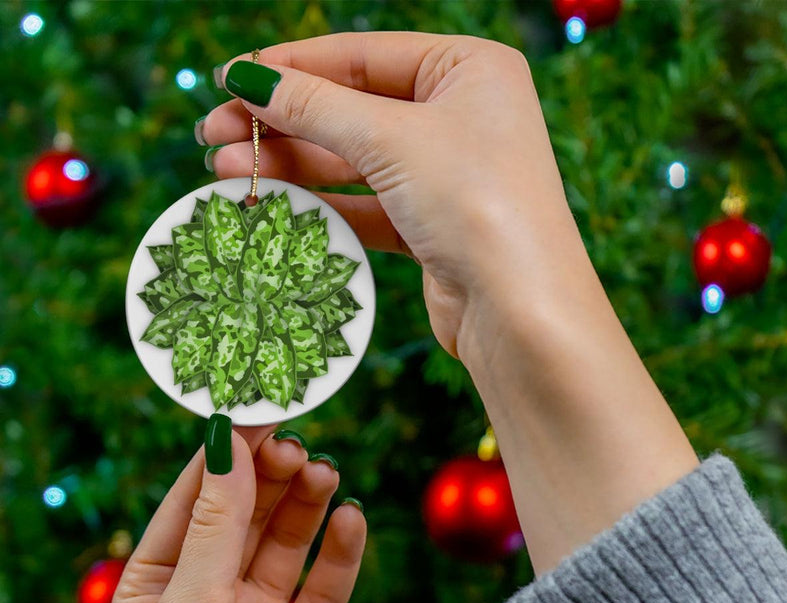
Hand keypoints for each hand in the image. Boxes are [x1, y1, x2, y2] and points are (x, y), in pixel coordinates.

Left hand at [111, 423, 366, 602]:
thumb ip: (216, 523)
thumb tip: (228, 442)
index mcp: (160, 581)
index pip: (195, 497)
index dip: (227, 453)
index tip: (259, 410)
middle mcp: (210, 593)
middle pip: (247, 512)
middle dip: (271, 476)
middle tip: (298, 444)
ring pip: (288, 540)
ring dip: (307, 504)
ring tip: (325, 474)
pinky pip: (327, 584)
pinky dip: (342, 550)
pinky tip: (351, 520)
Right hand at [201, 33, 697, 575]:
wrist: (521, 312)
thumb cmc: (477, 204)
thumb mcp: (391, 140)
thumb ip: (315, 107)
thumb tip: (247, 79)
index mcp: (468, 69)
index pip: (362, 55)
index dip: (291, 67)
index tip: (229, 80)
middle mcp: (461, 116)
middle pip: (352, 108)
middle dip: (281, 122)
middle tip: (213, 134)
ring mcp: (447, 174)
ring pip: (353, 160)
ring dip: (290, 164)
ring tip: (224, 168)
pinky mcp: (432, 226)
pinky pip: (366, 203)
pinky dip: (320, 203)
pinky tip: (270, 202)